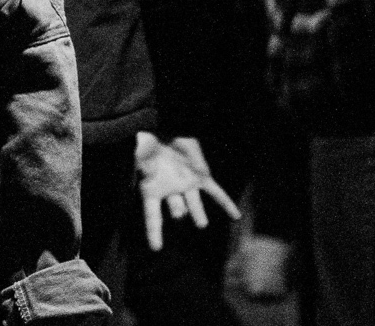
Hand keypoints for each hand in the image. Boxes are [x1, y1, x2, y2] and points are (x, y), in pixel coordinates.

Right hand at [134, 132, 240, 250]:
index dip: (155, 233)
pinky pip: (216, 193)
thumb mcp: (139, 154)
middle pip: (176, 210)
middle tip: (179, 214)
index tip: (156, 248)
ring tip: (201, 224)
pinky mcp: (202, 176)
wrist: (164, 125)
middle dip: (178, 211)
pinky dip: (226, 204)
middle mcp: (171, 191)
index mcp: (152, 190)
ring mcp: (187, 185)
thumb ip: (142, 165)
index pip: (153, 217)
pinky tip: (236, 217)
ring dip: (198, 215)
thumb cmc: (146, 140)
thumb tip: (146, 173)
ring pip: (195, 206)